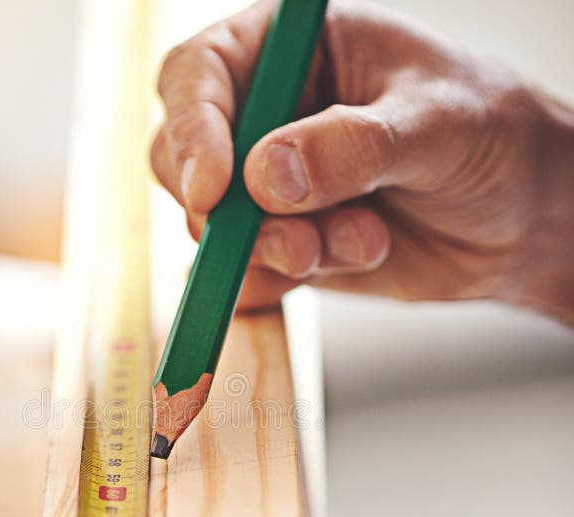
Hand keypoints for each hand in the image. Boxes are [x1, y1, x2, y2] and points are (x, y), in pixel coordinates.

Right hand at [151, 0, 573, 321]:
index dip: (192, 131)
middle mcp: (267, 116)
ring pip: (216, 229)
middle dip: (231, 213)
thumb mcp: (435, 126)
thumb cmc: (491, 139)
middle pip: (180, 160)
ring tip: (363, 243)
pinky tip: (357, 257)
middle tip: (298, 242)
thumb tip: (264, 177)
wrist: (521, 219)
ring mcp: (269, 187)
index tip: (215, 192)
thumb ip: (351, 147)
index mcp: (293, 49)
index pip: (199, 75)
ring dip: (280, 251)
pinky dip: (286, 283)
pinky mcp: (279, 242)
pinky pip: (244, 275)